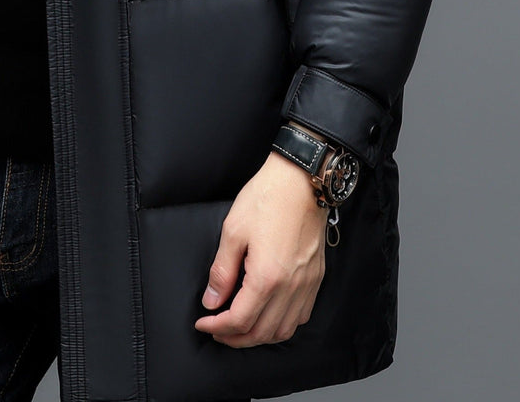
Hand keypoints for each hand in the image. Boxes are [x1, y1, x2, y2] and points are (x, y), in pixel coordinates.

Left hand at [194, 148, 327, 346]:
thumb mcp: (233, 231)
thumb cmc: (267, 199)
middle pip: (261, 333)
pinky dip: (282, 326)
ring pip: (283, 331)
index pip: (240, 320)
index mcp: (267, 277)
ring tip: (239, 328)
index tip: (203, 323)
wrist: (301, 181)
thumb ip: (222, 270)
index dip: (217, 327)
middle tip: (216, 331)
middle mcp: (291, 288)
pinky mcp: (315, 278)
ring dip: (259, 337)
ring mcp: (306, 285)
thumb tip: (211, 300)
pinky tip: (268, 316)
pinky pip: (300, 317)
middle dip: (235, 338)